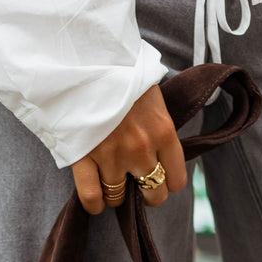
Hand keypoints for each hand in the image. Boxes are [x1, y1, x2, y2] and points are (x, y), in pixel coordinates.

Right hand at [70, 84, 186, 214]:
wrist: (87, 57)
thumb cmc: (121, 72)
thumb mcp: (152, 96)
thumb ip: (158, 125)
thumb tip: (158, 147)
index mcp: (164, 132)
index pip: (177, 180)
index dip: (168, 181)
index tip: (158, 175)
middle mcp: (142, 150)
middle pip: (154, 194)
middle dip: (146, 193)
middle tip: (136, 184)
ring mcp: (113, 156)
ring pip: (119, 196)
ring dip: (116, 194)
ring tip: (111, 186)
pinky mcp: (84, 156)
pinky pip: (92, 196)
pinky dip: (94, 204)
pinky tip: (96, 203)